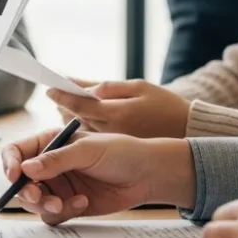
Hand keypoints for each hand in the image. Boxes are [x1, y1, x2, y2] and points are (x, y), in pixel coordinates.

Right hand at [1, 130, 195, 224]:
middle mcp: (50, 165)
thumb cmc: (121, 151)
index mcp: (49, 143)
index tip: (13, 176)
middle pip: (21, 181)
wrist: (147, 174)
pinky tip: (82, 202)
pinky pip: (53, 215)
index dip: (10, 164)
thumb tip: (26, 168)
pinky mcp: (69, 204)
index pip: (17, 152)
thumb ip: (56, 159)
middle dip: (26, 191)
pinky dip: (63, 212)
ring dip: (44, 204)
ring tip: (63, 204)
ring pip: (34, 201)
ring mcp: (59, 186)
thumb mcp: (88, 149)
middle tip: (39, 197)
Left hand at [46, 79, 190, 137]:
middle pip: (74, 117)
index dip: (61, 95)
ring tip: (66, 104)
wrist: (188, 135)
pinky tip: (82, 117)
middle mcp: (109, 132)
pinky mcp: (114, 152)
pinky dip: (83, 126)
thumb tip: (82, 85)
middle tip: (56, 93)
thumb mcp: (139, 87)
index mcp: (115, 114)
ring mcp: (110, 144)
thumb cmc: (166, 106)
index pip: (78, 104)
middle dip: (63, 105)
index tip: (49, 87)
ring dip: (70, 116)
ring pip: (80, 128)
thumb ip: (108, 87)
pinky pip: (90, 137)